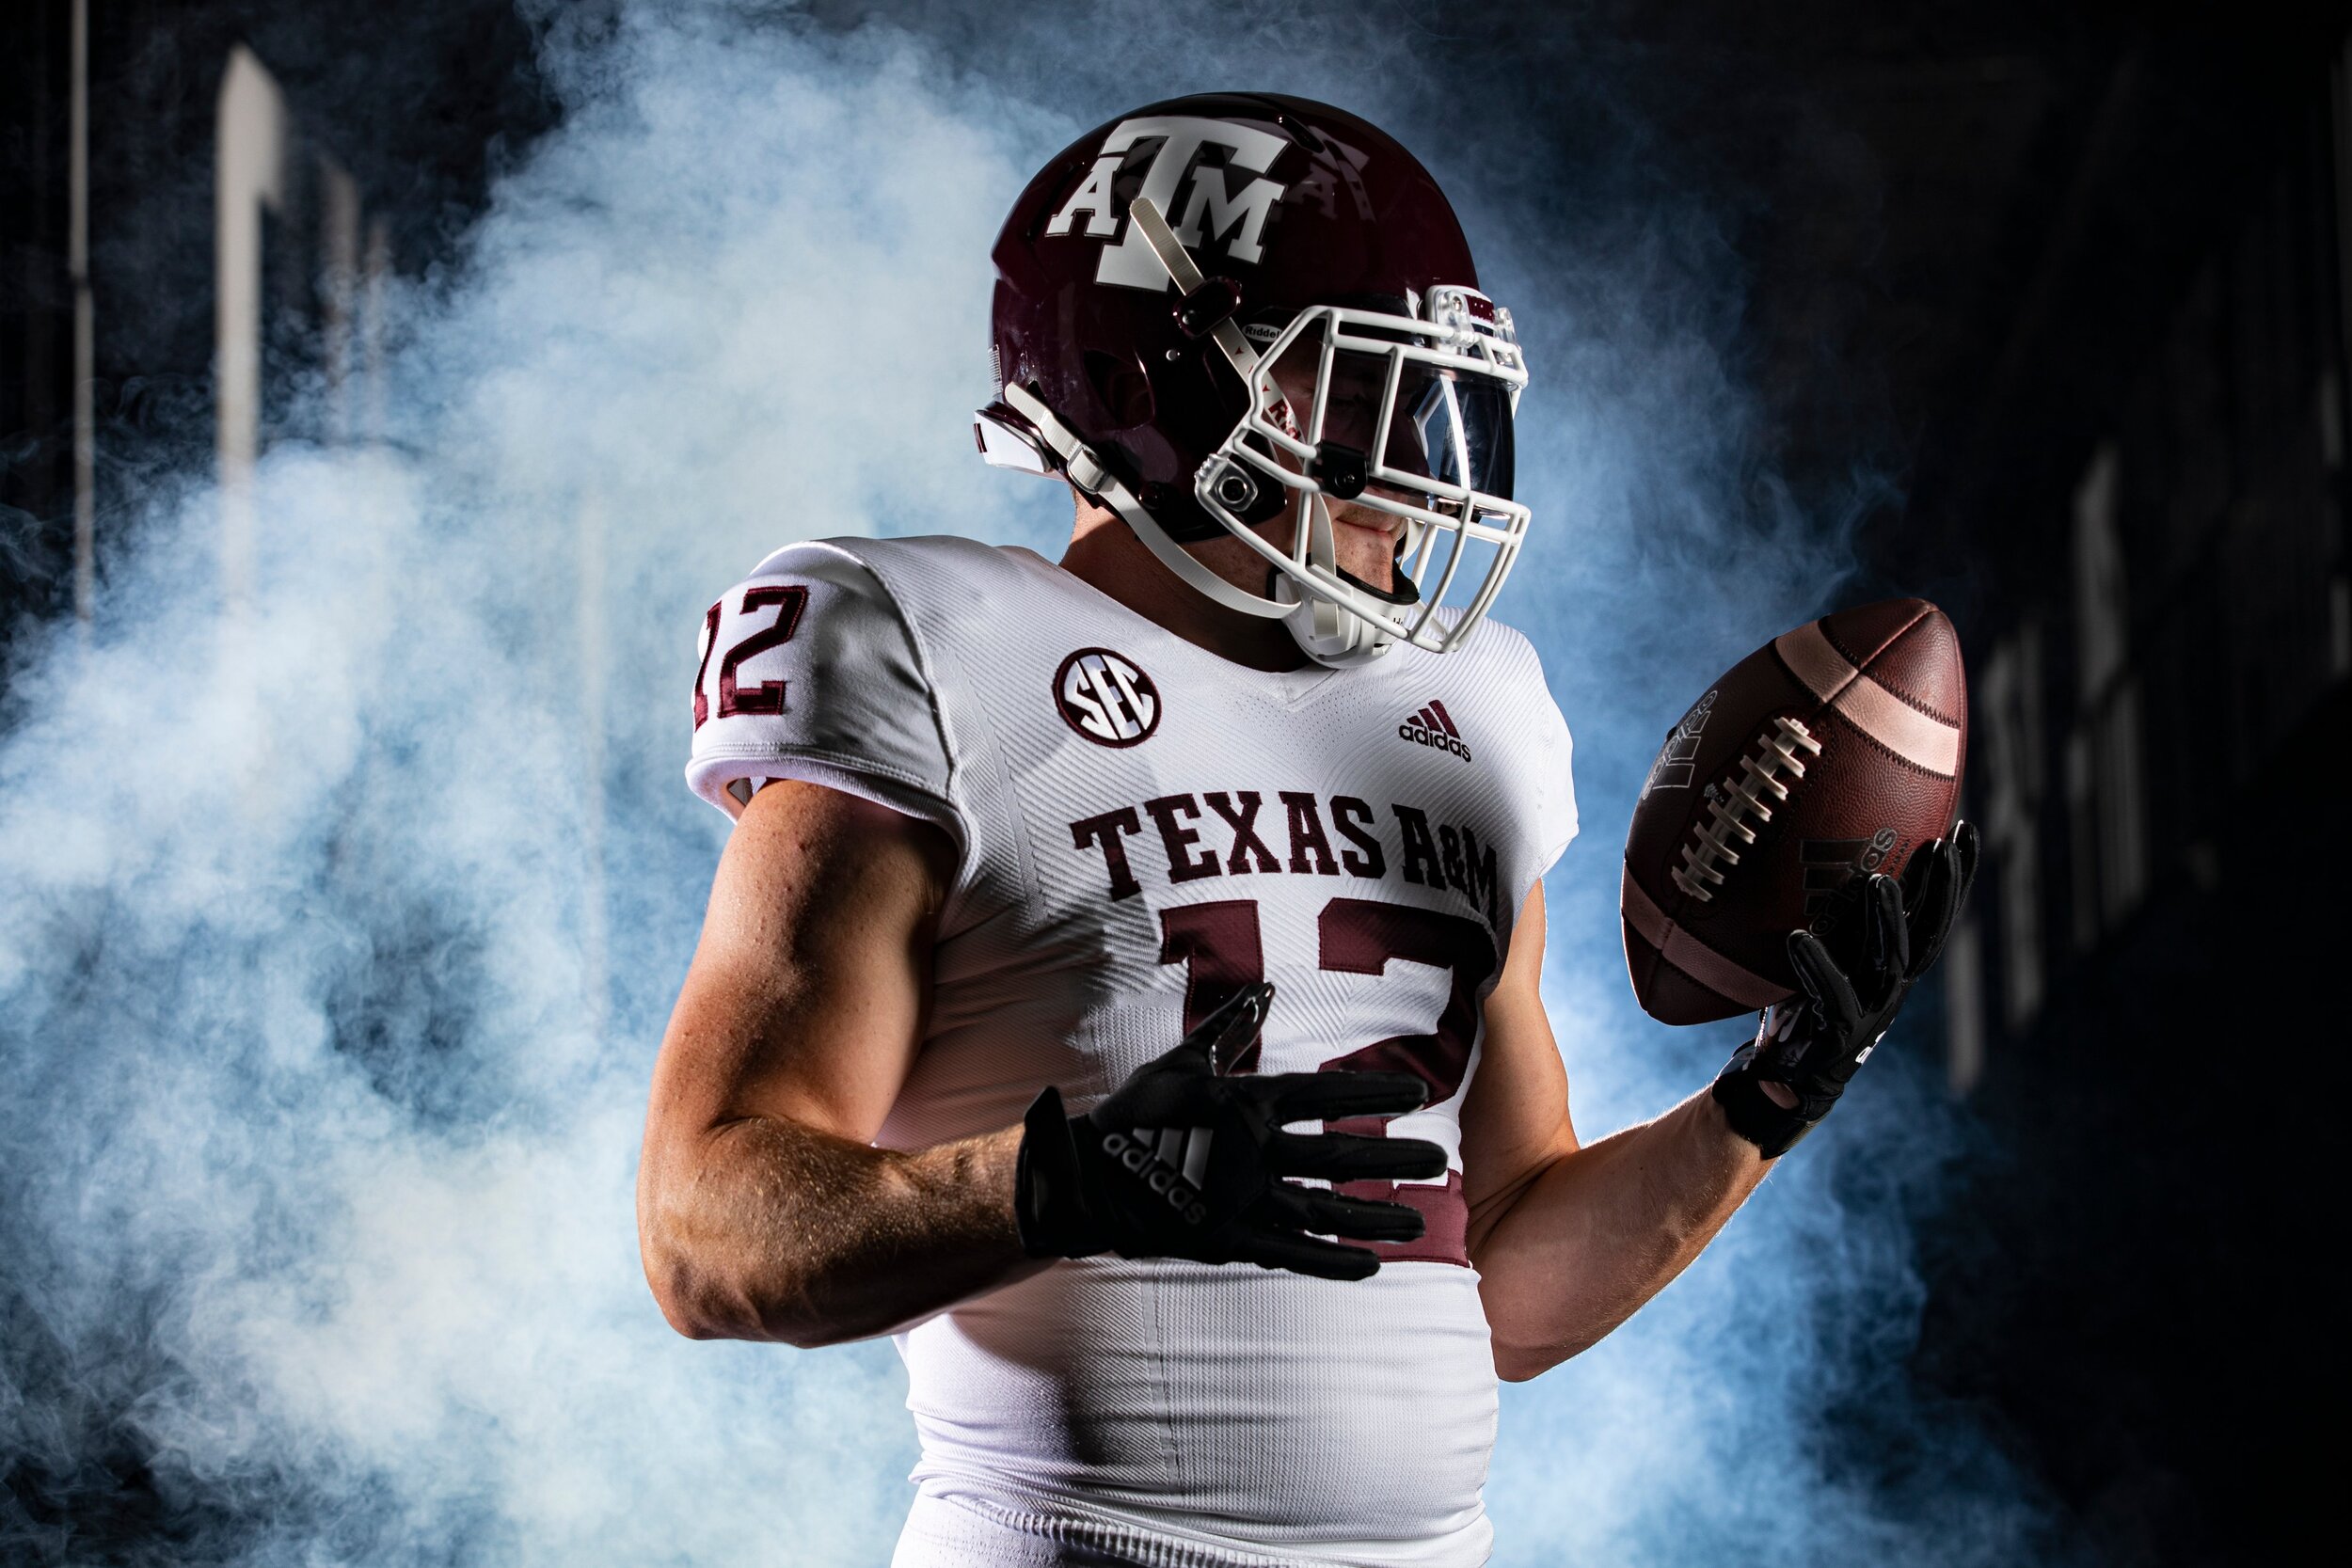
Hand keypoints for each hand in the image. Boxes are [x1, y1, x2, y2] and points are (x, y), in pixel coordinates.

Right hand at [1015, 982, 1446, 1280]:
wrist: (1087, 1178)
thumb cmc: (1137, 1115)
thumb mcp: (1182, 1061)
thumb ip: (1229, 1027)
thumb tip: (1263, 988)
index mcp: (1246, 1103)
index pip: (1326, 1093)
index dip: (1375, 1091)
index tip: (1420, 1093)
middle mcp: (1254, 1150)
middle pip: (1339, 1153)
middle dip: (1393, 1157)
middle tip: (1440, 1158)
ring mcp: (1243, 1199)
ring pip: (1325, 1209)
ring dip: (1374, 1216)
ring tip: (1420, 1221)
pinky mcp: (1229, 1240)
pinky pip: (1291, 1254)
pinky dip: (1332, 1263)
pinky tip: (1371, 1268)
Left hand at [1713, 821, 1979, 1156]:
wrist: (1782, 1076)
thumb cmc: (1799, 1003)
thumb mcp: (1817, 950)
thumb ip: (1825, 914)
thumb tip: (1805, 849)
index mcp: (1891, 961)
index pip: (1933, 913)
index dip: (1956, 877)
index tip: (1966, 829)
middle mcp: (1890, 982)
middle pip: (1929, 932)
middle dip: (1943, 889)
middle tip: (1943, 844)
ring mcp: (1870, 1009)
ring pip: (1890, 961)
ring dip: (1886, 920)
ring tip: (1880, 881)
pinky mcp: (1839, 1033)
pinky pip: (1830, 995)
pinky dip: (1816, 965)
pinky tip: (1797, 938)